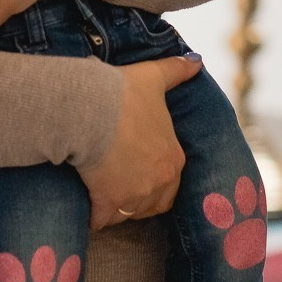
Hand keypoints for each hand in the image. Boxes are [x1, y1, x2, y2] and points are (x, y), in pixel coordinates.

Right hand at [78, 56, 200, 229]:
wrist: (92, 108)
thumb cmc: (123, 92)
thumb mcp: (154, 77)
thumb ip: (177, 70)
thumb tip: (196, 60)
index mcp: (174, 158)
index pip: (170, 183)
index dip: (151, 177)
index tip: (133, 169)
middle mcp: (160, 182)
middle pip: (151, 204)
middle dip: (137, 198)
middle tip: (117, 187)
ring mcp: (135, 196)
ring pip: (127, 213)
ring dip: (116, 209)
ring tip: (100, 195)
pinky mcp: (108, 204)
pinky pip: (101, 221)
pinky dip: (93, 218)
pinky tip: (85, 209)